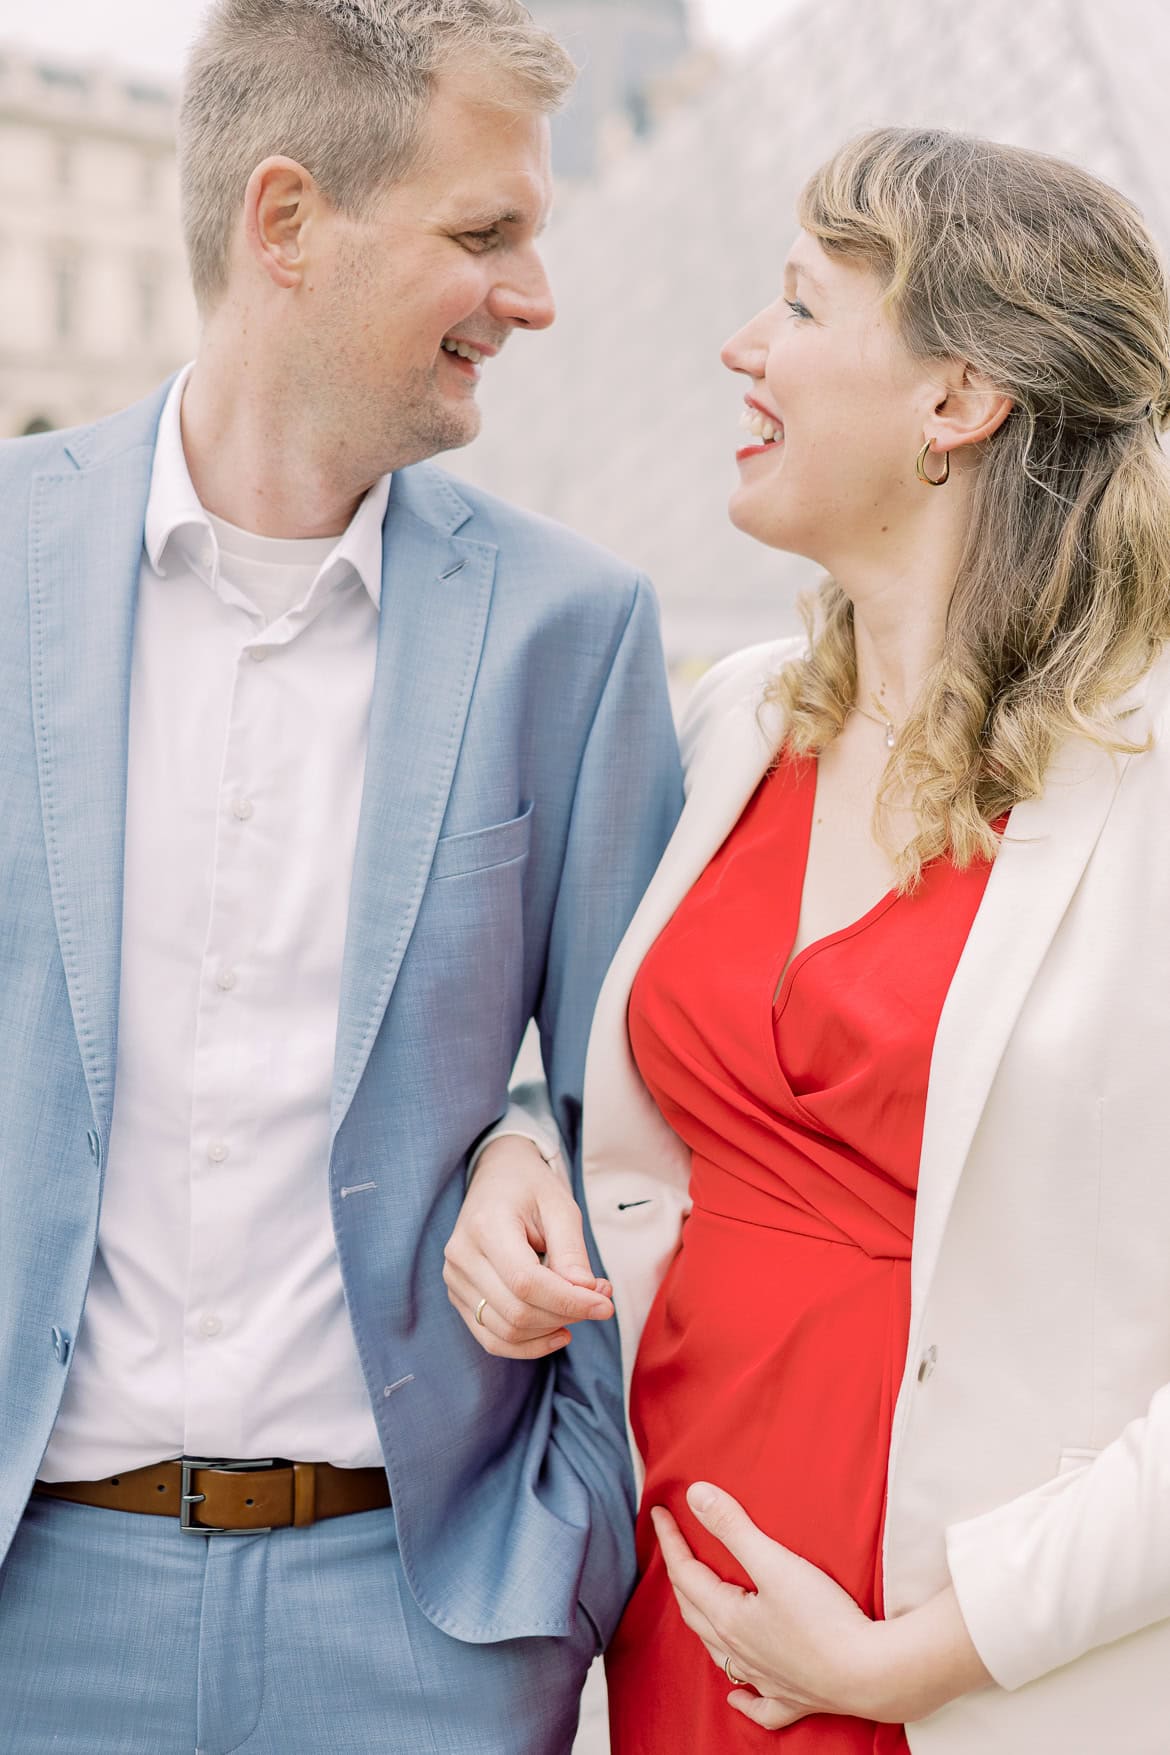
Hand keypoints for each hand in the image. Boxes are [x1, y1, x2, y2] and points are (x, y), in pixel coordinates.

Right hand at [443, 1135, 613, 1359]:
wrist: (496, 1177)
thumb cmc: (530, 1188)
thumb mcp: (561, 1207)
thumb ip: (572, 1253)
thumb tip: (587, 1296)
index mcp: (485, 1226)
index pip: (526, 1283)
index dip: (569, 1302)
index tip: (606, 1304)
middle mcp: (462, 1256)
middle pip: (517, 1312)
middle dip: (566, 1315)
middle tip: (599, 1300)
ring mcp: (455, 1279)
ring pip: (505, 1331)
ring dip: (550, 1330)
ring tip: (579, 1309)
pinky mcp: (458, 1297)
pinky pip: (492, 1338)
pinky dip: (528, 1345)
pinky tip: (558, 1331)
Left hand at [653, 1483, 990, 1730]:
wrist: (870, 1674)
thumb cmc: (823, 1618)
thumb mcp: (774, 1562)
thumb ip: (733, 1527)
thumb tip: (694, 1495)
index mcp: (729, 1618)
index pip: (686, 1573)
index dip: (670, 1541)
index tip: (658, 1513)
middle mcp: (738, 1652)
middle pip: (695, 1611)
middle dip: (680, 1575)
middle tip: (674, 1547)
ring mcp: (765, 1680)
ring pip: (719, 1653)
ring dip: (702, 1625)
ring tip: (697, 1606)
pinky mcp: (794, 1698)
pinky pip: (759, 1704)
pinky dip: (743, 1697)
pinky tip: (736, 1694)